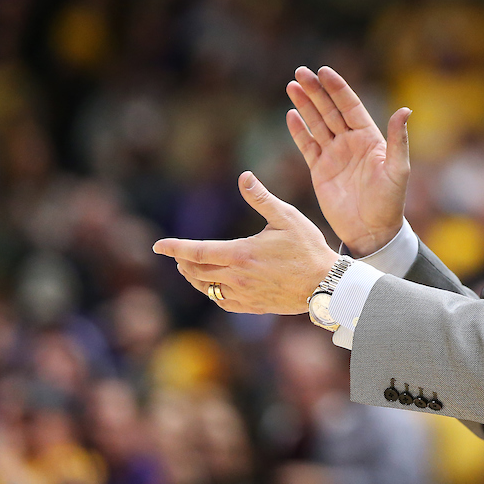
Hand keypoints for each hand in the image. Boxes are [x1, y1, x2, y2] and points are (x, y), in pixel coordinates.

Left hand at [153, 172, 339, 313]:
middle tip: (177, 253)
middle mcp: (236, 277)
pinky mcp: (251, 306)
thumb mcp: (287, 218)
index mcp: (241, 254)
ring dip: (193, 277)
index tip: (158, 244)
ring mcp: (243, 294)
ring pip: (206, 288)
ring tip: (189, 268)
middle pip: (196, 271)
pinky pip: (221, 301)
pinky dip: (211, 292)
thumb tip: (244, 177)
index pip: (197, 251)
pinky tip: (213, 286)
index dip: (175, 247)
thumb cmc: (308, 248)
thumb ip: (261, 198)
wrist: (325, 284)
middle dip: (183, 261)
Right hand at [286, 66, 410, 255]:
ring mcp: (334, 155)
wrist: (372, 231)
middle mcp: (351, 142)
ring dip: (304, 105)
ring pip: (316, 124)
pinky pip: (307, 146)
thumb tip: (406, 110)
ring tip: (292, 85)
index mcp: (370, 138)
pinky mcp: (320, 170)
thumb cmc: (390, 201)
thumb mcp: (398, 170)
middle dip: (316, 90)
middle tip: (301, 71)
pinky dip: (299, 131)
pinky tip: (291, 115)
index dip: (337, 88)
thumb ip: (398, 140)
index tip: (324, 71)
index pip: (350, 106)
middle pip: (330, 110)